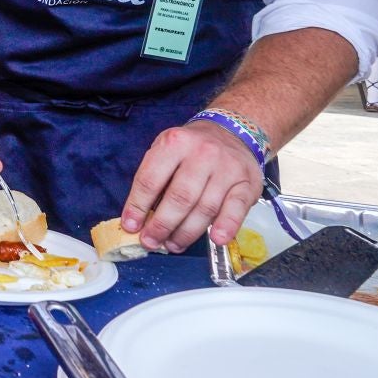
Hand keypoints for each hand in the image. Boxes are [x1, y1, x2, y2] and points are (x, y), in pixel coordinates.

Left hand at [122, 120, 262, 252]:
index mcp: (175, 143)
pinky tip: (216, 239)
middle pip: (179, 197)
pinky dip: (227, 226)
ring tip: (173, 245)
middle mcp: (202, 154)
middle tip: (151, 242)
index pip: (151, 179)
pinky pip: (236, 208)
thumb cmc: (192, 148)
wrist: (232, 132)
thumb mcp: (167, 150)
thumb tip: (140, 219)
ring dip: (186, 233)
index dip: (137, 206)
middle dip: (162, 225)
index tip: (130, 226)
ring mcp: (227, 168)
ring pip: (205, 208)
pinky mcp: (247, 183)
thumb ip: (155, 179)